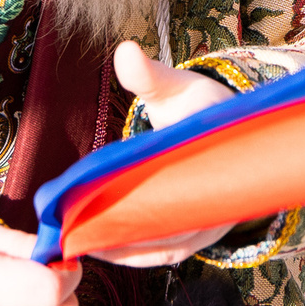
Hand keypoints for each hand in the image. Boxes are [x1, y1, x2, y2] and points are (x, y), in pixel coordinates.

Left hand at [83, 42, 235, 265]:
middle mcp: (221, 202)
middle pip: (169, 230)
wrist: (228, 129)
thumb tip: (126, 52)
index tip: (99, 204)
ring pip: (164, 247)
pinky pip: (164, 252)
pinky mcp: (196, 235)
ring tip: (79, 240)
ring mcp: (210, 224)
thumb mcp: (178, 88)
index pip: (181, 192)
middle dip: (123, 231)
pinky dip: (132, 252)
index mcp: (220, 162)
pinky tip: (98, 247)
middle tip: (76, 229)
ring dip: (123, 246)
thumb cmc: (199, 108)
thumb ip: (150, 77)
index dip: (142, 204)